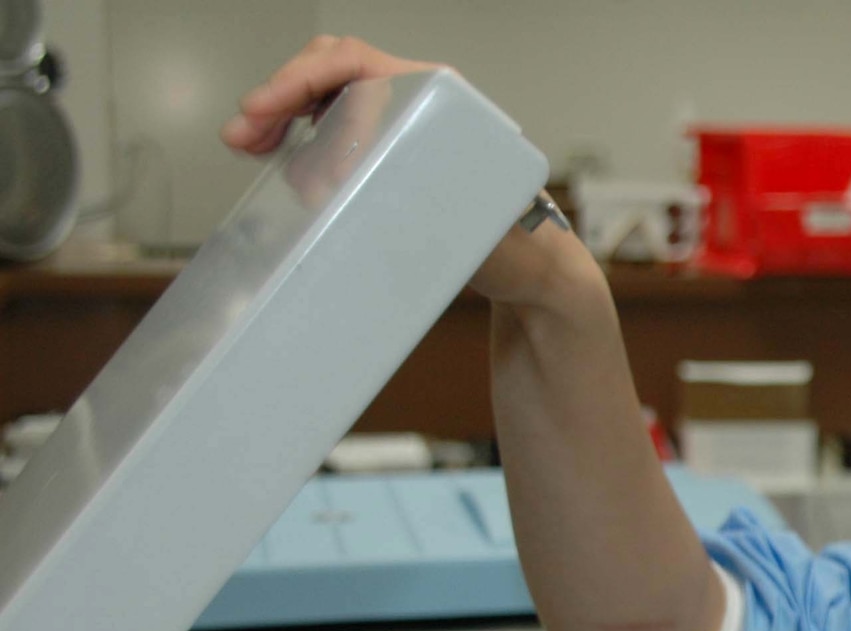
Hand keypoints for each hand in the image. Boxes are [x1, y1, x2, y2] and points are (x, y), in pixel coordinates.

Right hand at [221, 36, 586, 309]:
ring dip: (282, 118)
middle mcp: (422, 104)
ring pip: (328, 100)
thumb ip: (409, 196)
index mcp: (442, 102)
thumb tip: (340, 175)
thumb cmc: (512, 246)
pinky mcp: (391, 156)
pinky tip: (281, 162)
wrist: (534, 272)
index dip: (302, 79)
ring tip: (249, 147)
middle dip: (280, 96)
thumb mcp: (463, 221)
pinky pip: (337, 131)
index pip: (357, 63)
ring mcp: (404, 127)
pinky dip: (302, 141)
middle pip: (333, 73)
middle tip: (242, 136)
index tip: (264, 110)